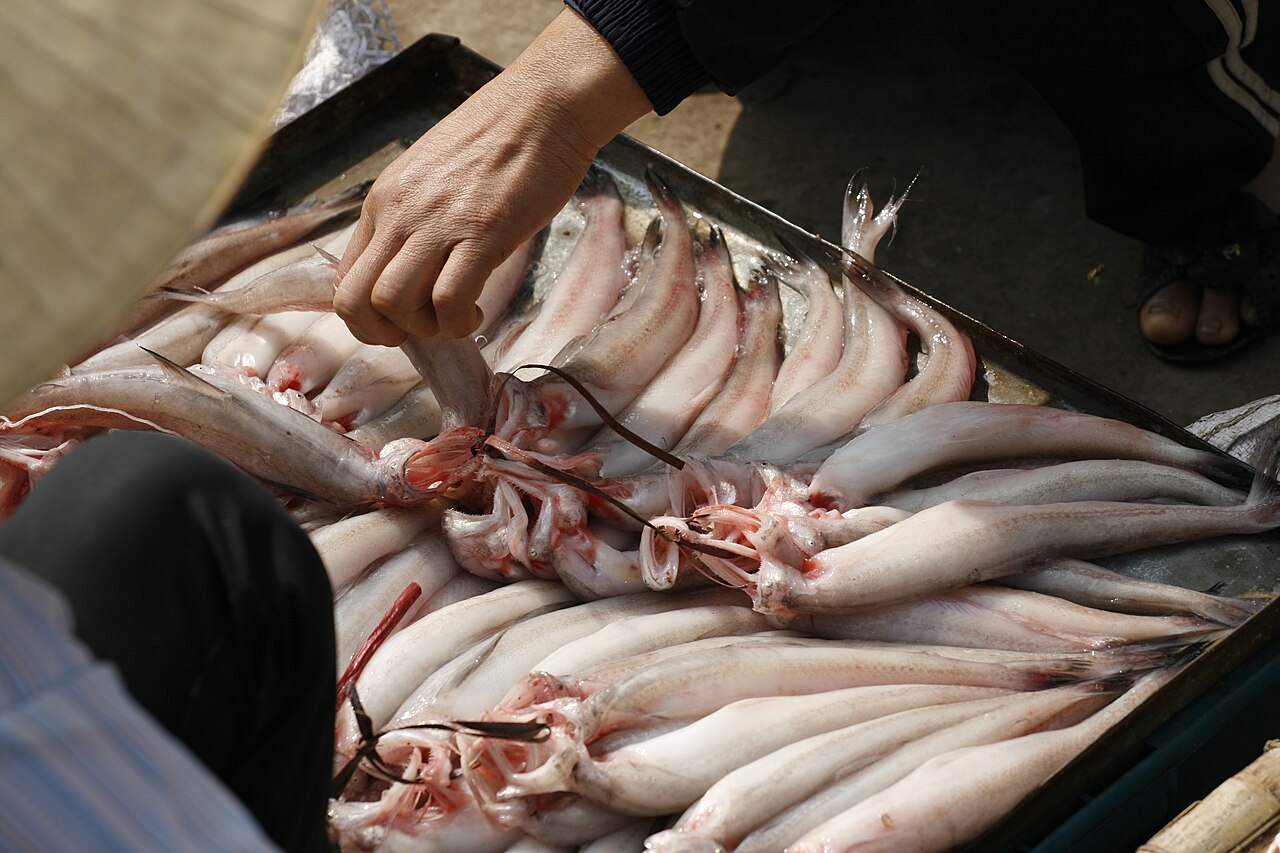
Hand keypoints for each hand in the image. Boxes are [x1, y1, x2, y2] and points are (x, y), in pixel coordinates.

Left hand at [334, 10, 651, 344]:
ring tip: (454, 318)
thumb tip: (415, 266)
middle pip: (356, 300)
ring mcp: (437, 224)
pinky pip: (450, 301)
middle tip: (421, 329)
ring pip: (394, 304)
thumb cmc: (499, 139)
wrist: (542, 106)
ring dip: (424, 328)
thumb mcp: (434, 175)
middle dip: (382, 333)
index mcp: (384, 200)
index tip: (404, 315)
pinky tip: (477, 313)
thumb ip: (416, 216)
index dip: (369, 313)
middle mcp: (399, 213)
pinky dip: (459, 323)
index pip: (344, 277)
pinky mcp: (481, 234)